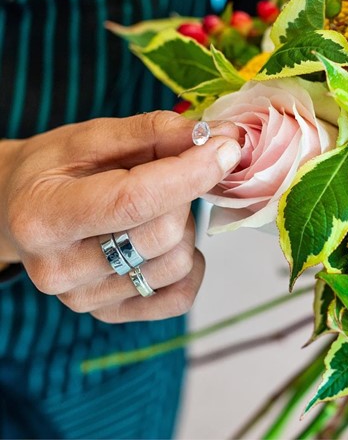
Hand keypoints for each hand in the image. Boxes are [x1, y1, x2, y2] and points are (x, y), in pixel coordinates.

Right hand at [0, 111, 239, 322]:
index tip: (226, 148)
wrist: (18, 213)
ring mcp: (85, 300)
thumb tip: (215, 136)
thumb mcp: (89, 137)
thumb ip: (152, 133)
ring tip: (157, 210)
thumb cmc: (54, 171)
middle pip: (162, 234)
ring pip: (176, 265)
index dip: (190, 173)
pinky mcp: (111, 315)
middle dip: (183, 196)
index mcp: (45, 217)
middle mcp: (60, 270)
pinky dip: (189, 267)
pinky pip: (180, 298)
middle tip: (170, 177)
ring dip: (184, 229)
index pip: (134, 200)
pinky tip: (168, 244)